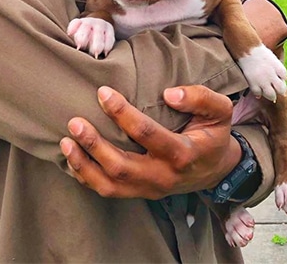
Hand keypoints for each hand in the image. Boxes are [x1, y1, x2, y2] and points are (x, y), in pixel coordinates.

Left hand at [59, 85, 240, 198]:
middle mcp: (163, 176)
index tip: (103, 93)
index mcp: (183, 154)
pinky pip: (107, 191)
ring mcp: (149, 189)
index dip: (123, 113)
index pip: (147, 134)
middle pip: (121, 165)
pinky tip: (72, 159)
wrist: (217, 171)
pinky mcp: (140, 193)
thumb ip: (201, 98)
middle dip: (94, 144)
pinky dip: (86, 177)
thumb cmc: (214, 136)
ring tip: (66, 142)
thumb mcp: (220, 111)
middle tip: (75, 122)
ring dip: (84, 164)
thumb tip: (169, 94)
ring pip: (109, 184)